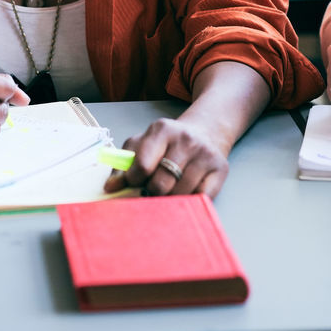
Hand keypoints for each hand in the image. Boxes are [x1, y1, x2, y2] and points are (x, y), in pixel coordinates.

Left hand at [103, 115, 229, 198]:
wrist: (205, 132)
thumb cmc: (168, 143)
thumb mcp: (143, 145)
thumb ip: (123, 165)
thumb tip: (110, 188)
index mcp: (161, 130)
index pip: (142, 165)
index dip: (134, 181)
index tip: (135, 183)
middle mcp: (185, 139)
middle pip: (161, 184)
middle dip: (151, 193)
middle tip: (151, 191)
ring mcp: (205, 154)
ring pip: (180, 194)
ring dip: (170, 200)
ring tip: (168, 190)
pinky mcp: (221, 169)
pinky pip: (201, 197)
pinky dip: (190, 200)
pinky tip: (186, 191)